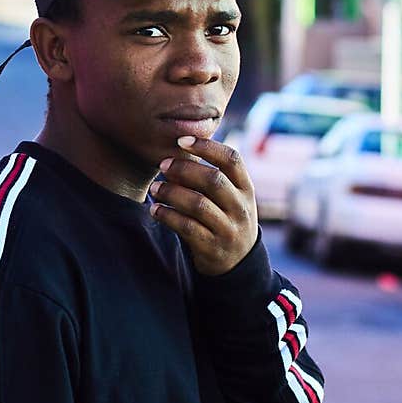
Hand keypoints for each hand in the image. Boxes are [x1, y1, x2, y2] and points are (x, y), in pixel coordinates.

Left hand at [148, 134, 257, 276]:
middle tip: (163, 165)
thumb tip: (177, 152)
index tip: (182, 140)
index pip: (232, 159)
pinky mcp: (212, 247)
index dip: (207, 147)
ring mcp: (228, 229)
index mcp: (246, 188)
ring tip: (155, 188)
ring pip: (198, 204)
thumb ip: (213, 176)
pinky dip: (168, 216)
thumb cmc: (226, 218)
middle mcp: (241, 207)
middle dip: (184, 169)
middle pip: (213, 180)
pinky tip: (156, 209)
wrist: (238, 262)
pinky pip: (187, 227)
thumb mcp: (232, 197)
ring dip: (171, 193)